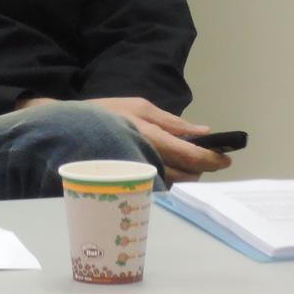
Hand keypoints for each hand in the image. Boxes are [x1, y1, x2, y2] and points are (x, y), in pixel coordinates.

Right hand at [82, 96, 232, 182]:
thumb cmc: (105, 113)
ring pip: (176, 184)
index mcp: (151, 137)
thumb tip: (204, 133)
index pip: (192, 156)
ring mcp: (139, 176)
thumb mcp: (139, 107)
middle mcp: (147, 159)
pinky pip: (160, 186)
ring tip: (181, 161)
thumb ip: (173, 122)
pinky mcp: (131, 184)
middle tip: (202, 157)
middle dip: (200, 168)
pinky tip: (163, 167)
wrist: (67, 130)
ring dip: (185, 174)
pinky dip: (169, 179)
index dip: (213, 159)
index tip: (226, 159)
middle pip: (188, 175)